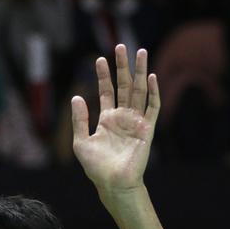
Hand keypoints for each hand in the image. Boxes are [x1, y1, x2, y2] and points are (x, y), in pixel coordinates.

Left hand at [70, 45, 159, 192]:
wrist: (112, 183)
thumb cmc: (96, 166)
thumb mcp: (81, 141)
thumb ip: (79, 119)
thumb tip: (76, 96)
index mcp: (107, 119)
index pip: (107, 91)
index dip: (103, 76)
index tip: (99, 59)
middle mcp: (123, 117)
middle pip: (124, 86)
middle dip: (123, 66)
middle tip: (121, 46)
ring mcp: (136, 121)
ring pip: (139, 91)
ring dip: (140, 72)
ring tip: (141, 52)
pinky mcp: (147, 129)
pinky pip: (152, 107)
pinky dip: (153, 92)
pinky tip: (151, 77)